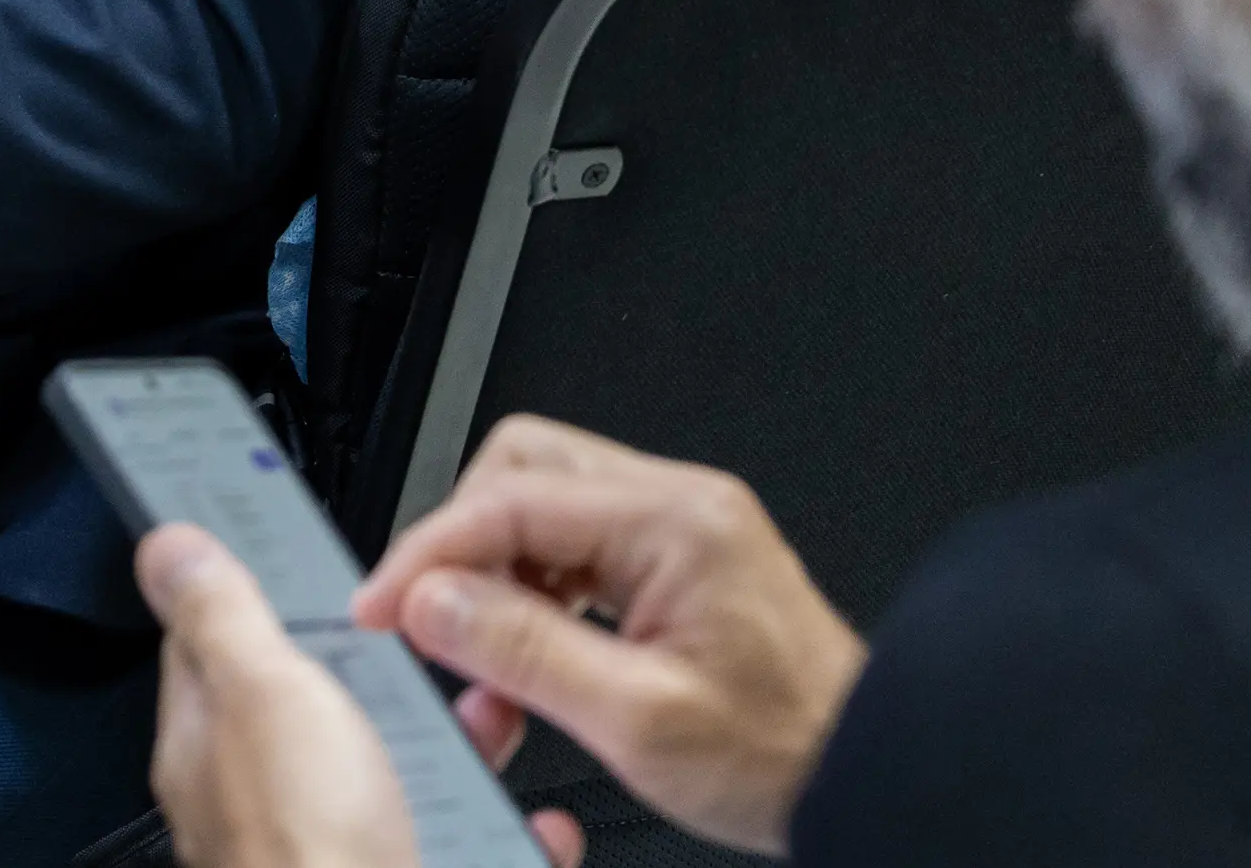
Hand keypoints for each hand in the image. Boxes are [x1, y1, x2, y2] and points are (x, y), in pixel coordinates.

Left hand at [139, 526, 544, 867]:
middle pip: (333, 706)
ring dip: (466, 748)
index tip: (322, 555)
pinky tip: (531, 826)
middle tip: (443, 644)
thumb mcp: (262, 696)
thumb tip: (168, 546)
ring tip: (502, 723)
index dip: (269, 589)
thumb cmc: (306, 857)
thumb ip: (222, 616)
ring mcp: (340, 849)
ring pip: (406, 777)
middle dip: (398, 674)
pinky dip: (506, 835)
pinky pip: (464, 847)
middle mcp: (270, 801)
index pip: (224, 641)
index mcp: (218, 741)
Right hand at [349, 418, 863, 857]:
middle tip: (429, 619)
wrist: (870, 777)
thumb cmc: (787, 754)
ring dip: (495, 581)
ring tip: (486, 669)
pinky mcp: (677, 564)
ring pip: (542, 510)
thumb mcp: (639, 721)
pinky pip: (576, 550)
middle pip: (521, 473)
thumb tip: (432, 603)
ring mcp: (679, 530)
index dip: (428, 554)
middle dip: (460, 546)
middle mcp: (678, 506)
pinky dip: (535, 600)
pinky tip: (531, 664)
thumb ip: (525, 653)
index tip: (381, 606)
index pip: (511, 500)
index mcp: (675, 523)